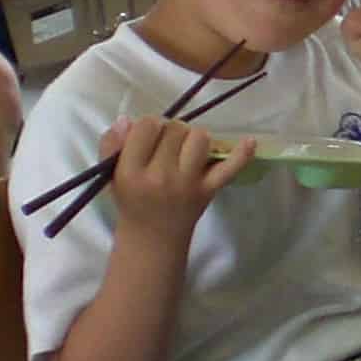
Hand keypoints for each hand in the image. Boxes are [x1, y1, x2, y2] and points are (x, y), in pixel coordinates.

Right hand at [99, 111, 251, 237]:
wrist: (152, 240)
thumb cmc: (131, 201)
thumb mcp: (111, 174)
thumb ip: (112, 144)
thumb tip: (127, 120)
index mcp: (131, 171)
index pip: (147, 126)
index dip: (149, 126)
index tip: (148, 138)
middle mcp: (160, 177)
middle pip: (176, 128)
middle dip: (171, 132)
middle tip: (166, 148)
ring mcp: (188, 184)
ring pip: (200, 138)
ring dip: (193, 139)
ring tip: (185, 152)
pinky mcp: (208, 191)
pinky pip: (230, 168)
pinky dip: (241, 155)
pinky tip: (249, 142)